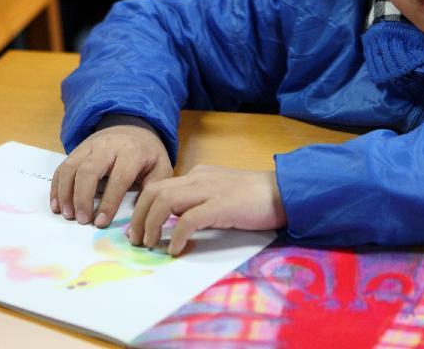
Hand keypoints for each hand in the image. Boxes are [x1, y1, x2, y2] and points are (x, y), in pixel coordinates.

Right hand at [51, 125, 172, 226]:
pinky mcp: (77, 149)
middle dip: (82, 198)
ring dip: (65, 193)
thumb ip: (153, 189)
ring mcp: (89, 146)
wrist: (134, 126)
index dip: (108, 202)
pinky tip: (57, 204)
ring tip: (67, 214)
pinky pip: (63, 166)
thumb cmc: (147, 154)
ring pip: (71, 167)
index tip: (100, 223)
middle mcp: (108, 146)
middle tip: (81, 220)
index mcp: (132, 152)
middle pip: (89, 171)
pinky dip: (57, 186)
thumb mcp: (161, 167)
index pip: (118, 178)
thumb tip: (138, 216)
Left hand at [126, 165, 285, 255]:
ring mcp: (210, 190)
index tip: (138, 229)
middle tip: (137, 240)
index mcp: (198, 174)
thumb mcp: (222, 192)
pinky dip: (176, 236)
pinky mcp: (222, 206)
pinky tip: (175, 249)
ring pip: (165, 202)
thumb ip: (201, 200)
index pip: (159, 186)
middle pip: (154, 192)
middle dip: (139, 218)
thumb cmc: (257, 196)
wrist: (286, 191)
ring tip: (151, 245)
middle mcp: (199, 178)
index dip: (142, 209)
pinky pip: (188, 220)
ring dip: (151, 226)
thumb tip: (176, 221)